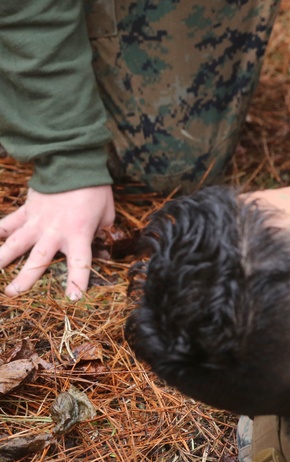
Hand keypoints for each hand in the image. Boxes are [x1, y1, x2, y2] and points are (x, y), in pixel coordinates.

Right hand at [0, 185, 114, 298]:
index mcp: (79, 234)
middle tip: (12, 294)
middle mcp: (55, 232)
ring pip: (15, 245)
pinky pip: (7, 223)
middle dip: (25, 279)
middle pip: (38, 260)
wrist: (74, 162)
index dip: (76, 281)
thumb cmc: (94, 188)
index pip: (80, 263)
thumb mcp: (106, 211)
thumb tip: (96, 234)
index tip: (72, 298)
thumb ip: (101, 227)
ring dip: (1, 259)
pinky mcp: (26, 210)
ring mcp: (37, 222)